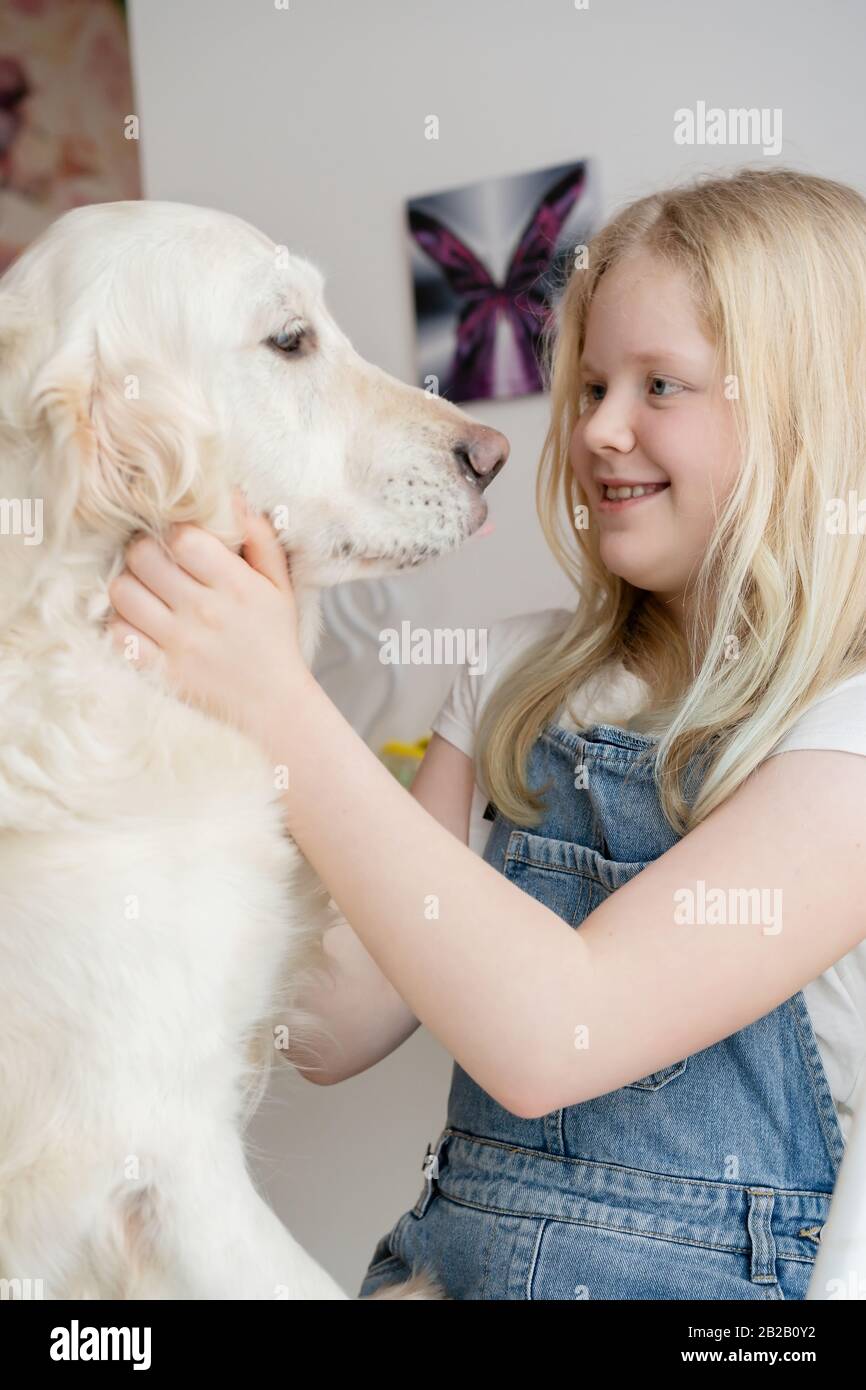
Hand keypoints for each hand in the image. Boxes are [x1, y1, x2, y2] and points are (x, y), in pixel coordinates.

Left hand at [107, 496, 310, 740]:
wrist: (274, 706)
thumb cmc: (274, 639)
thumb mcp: (279, 585)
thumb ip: (260, 538)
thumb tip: (233, 496)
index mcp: (235, 585)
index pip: (183, 537)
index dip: (175, 533)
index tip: (181, 544)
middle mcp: (204, 612)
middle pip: (143, 557)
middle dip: (145, 553)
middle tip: (156, 563)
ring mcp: (179, 644)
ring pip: (122, 591)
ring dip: (129, 586)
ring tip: (146, 592)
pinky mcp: (161, 671)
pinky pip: (117, 634)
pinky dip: (122, 624)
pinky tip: (140, 623)